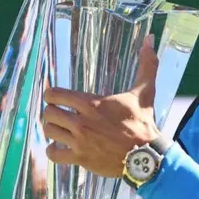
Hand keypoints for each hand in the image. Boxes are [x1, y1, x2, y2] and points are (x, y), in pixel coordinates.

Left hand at [42, 34, 159, 175]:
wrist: (147, 156)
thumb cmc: (144, 123)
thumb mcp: (145, 93)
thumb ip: (147, 66)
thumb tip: (150, 40)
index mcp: (92, 103)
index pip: (54, 94)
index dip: (52, 94)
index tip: (57, 97)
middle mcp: (82, 121)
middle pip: (48, 112)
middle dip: (52, 112)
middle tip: (60, 114)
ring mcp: (80, 141)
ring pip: (49, 131)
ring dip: (53, 130)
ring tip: (60, 129)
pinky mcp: (81, 158)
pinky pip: (53, 154)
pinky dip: (54, 150)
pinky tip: (62, 147)